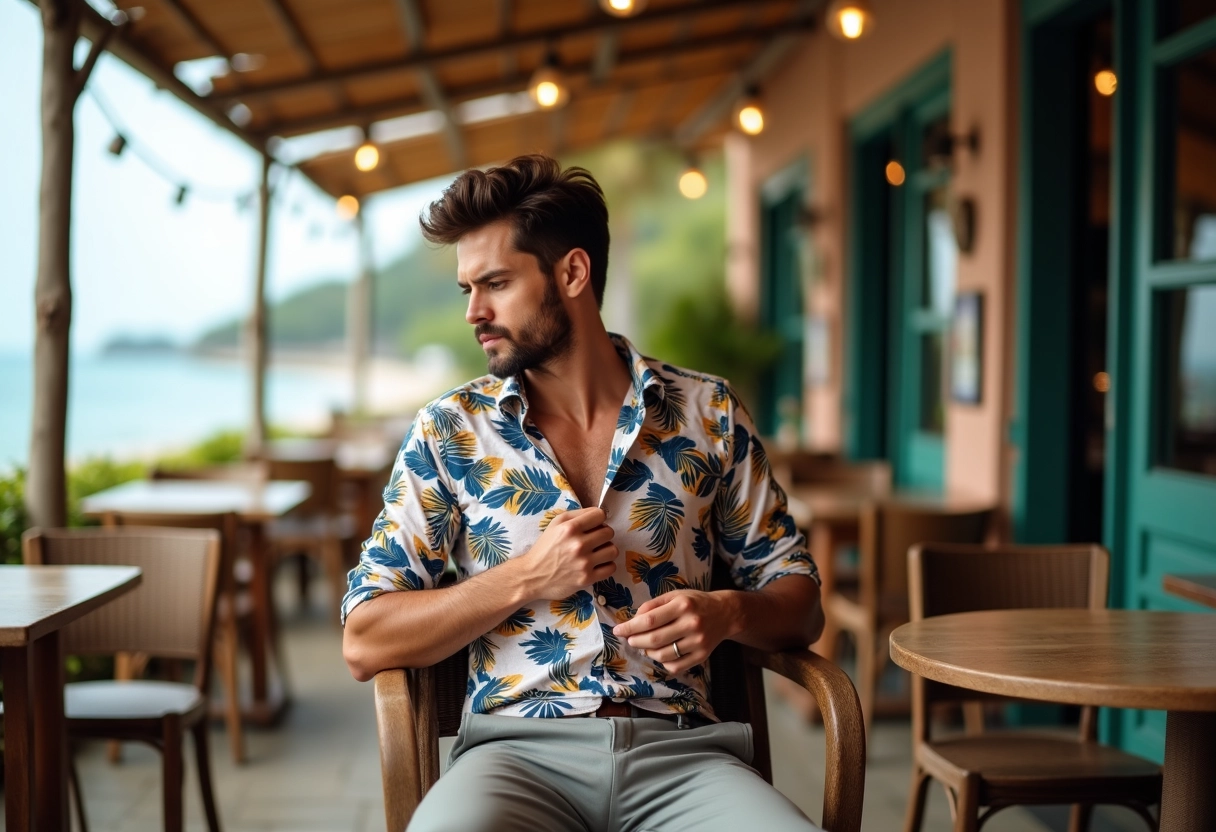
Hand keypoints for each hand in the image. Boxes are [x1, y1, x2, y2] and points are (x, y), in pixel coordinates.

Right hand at [516, 507, 617, 599]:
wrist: (531, 576)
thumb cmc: (544, 548)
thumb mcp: (555, 524)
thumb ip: (577, 515)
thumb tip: (599, 513)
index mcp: (570, 528)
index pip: (600, 515)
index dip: (598, 519)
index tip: (594, 525)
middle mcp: (578, 544)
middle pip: (609, 532)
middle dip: (603, 534)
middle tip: (594, 540)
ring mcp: (584, 563)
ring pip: (613, 550)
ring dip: (606, 550)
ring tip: (597, 553)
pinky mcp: (587, 578)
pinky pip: (611, 568)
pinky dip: (606, 566)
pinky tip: (597, 565)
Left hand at [612, 590, 736, 674]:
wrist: (725, 613)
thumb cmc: (695, 602)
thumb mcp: (674, 595)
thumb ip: (653, 605)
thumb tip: (633, 620)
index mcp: (683, 605)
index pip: (650, 620)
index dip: (630, 627)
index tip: (618, 630)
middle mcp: (692, 624)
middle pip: (655, 639)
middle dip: (636, 641)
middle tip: (629, 639)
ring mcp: (698, 642)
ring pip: (663, 655)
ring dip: (648, 652)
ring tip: (645, 645)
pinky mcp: (702, 656)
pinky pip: (676, 666)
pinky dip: (663, 662)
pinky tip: (661, 653)